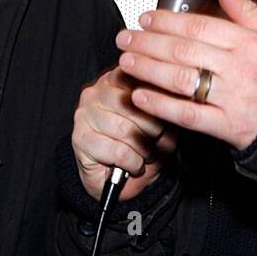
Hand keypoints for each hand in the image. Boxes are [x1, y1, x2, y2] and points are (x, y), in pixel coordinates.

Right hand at [73, 65, 177, 201]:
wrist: (123, 178)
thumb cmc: (144, 144)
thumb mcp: (164, 122)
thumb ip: (166, 106)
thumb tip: (176, 97)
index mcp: (116, 78)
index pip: (139, 77)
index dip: (159, 97)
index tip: (169, 111)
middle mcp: (96, 91)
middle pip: (133, 103)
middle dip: (152, 127)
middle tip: (156, 140)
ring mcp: (85, 114)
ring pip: (125, 129)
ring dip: (143, 149)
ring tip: (145, 154)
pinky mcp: (80, 138)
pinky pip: (117, 150)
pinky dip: (132, 162)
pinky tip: (133, 164)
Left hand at [117, 0, 256, 150]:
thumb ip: (246, 9)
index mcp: (250, 43)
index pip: (198, 27)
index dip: (166, 21)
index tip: (146, 18)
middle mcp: (240, 69)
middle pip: (183, 51)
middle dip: (147, 43)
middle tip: (125, 38)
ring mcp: (233, 99)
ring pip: (180, 80)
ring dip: (148, 69)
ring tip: (127, 61)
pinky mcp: (228, 127)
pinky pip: (188, 115)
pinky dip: (161, 105)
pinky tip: (141, 96)